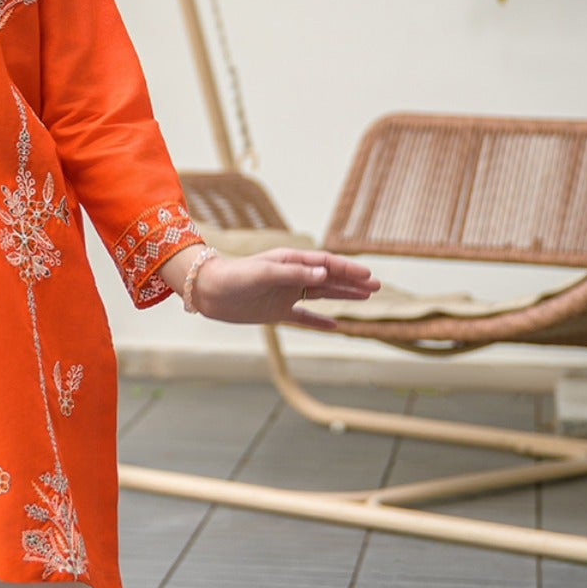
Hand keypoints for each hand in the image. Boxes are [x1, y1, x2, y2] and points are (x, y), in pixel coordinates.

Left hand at [192, 247, 378, 333]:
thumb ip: (295, 273)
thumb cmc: (235, 276)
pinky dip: (319, 322)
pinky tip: (336, 326)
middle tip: (377, 286)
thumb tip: (325, 273)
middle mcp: (292, 277)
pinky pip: (303, 317)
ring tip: (366, 297)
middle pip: (329, 279)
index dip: (348, 270)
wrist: (208, 291)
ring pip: (321, 295)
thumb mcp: (265, 272)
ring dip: (343, 296)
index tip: (368, 276)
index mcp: (291, 262)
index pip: (326, 265)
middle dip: (353, 282)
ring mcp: (285, 295)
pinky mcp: (276, 312)